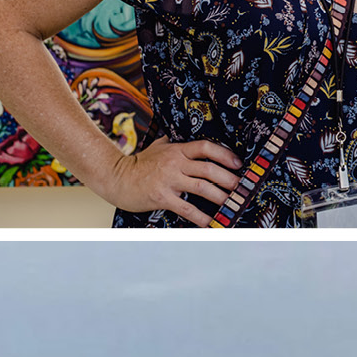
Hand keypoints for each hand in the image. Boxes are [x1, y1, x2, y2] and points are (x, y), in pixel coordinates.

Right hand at [101, 138, 238, 225]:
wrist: (115, 177)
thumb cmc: (138, 164)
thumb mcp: (157, 147)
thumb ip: (172, 142)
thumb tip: (183, 133)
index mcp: (177, 150)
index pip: (206, 148)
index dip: (225, 155)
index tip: (238, 164)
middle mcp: (175, 163)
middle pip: (210, 169)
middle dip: (229, 179)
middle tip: (241, 188)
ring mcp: (168, 180)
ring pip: (203, 188)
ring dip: (221, 197)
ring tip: (231, 204)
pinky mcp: (162, 197)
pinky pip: (187, 208)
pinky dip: (201, 217)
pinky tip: (210, 222)